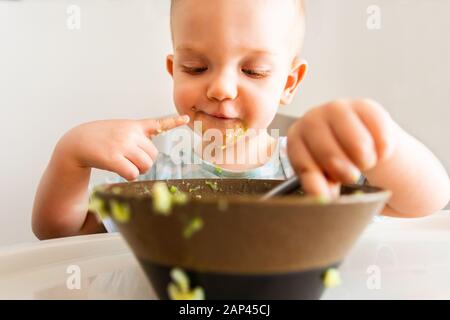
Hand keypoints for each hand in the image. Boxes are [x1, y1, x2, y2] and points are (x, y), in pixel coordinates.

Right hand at [57, 115, 189, 180]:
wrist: (77, 141)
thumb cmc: (100, 138)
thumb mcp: (120, 130)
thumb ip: (136, 138)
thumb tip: (147, 159)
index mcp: (134, 126)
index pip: (158, 123)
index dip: (173, 122)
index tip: (186, 119)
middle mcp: (131, 134)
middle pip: (153, 155)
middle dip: (145, 163)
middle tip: (131, 162)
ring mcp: (122, 145)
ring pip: (145, 166)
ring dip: (138, 171)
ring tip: (125, 165)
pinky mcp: (113, 158)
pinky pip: (132, 174)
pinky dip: (129, 176)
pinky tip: (119, 171)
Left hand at [287, 99, 396, 197]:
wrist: (359, 139)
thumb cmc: (334, 161)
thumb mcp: (322, 176)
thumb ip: (320, 186)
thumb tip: (322, 198)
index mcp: (296, 139)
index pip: (302, 161)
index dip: (315, 181)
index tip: (327, 196)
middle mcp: (311, 119)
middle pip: (328, 151)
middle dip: (342, 171)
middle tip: (351, 178)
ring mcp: (337, 109)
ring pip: (357, 142)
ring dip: (365, 160)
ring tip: (364, 163)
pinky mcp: (364, 106)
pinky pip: (379, 133)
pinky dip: (382, 149)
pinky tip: (378, 152)